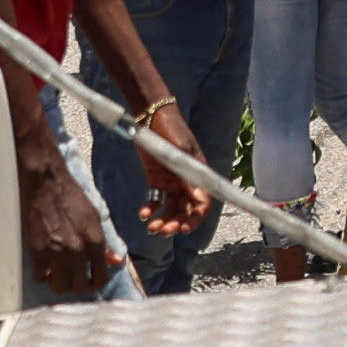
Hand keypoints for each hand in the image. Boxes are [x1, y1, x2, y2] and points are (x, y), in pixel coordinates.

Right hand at [18, 159, 117, 297]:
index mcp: (95, 241)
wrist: (45, 182)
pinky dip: (41, 275)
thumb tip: (117, 261)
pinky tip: (43, 267)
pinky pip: (39, 277)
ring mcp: (56, 252)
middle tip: (72, 280)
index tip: (90, 282)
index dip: (96, 284)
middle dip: (77, 286)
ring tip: (57, 275)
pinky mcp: (36, 251)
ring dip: (59, 284)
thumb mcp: (94, 217)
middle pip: (79, 287)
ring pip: (59, 287)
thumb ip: (104, 243)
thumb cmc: (71, 195)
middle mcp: (77, 250)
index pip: (101, 277)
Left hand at [134, 102, 216, 237]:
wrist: (152, 116)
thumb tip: (200, 201)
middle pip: (187, 210)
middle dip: (177, 223)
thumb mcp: (181, 151)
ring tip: (152, 227)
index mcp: (199, 175)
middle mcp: (188, 182)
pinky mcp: (157, 180)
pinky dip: (151, 210)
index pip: (202, 203)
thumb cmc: (172, 129)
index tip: (184, 229)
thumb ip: (189, 176)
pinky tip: (143, 215)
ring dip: (164, 220)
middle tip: (164, 230)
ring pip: (172, 209)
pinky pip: (156, 200)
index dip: (196, 218)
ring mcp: (172, 182)